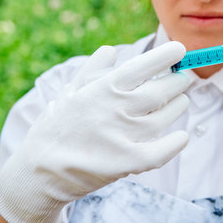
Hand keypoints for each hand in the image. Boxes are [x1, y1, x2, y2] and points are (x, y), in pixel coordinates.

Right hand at [0, 42, 190, 222]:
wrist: (39, 172)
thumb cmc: (58, 126)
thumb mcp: (70, 92)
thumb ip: (92, 70)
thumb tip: (111, 50)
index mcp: (101, 89)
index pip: (141, 67)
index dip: (164, 57)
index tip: (180, 50)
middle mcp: (114, 109)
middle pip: (159, 91)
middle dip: (177, 82)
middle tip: (183, 78)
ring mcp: (121, 136)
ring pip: (163, 117)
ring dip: (178, 106)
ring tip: (182, 101)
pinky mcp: (126, 163)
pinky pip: (160, 152)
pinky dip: (175, 143)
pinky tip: (181, 136)